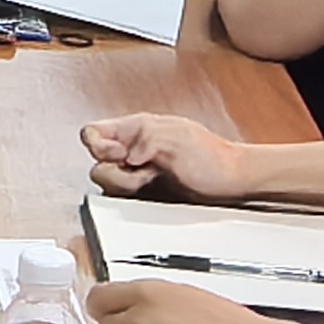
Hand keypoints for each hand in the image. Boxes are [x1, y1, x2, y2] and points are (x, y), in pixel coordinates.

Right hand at [84, 112, 262, 202]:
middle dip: (116, 170)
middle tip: (141, 169)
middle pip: (96, 161)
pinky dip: (133, 196)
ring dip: (126, 184)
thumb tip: (126, 152)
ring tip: (151, 179)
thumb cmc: (212, 156)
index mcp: (136, 127)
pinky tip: (154, 190)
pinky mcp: (142, 193)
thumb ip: (146, 137)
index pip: (92, 132)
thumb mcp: (178, 136)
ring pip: (106, 181)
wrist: (231, 181)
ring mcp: (136, 171)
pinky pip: (121, 196)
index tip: (120, 155)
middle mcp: (131, 148)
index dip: (98, 145)